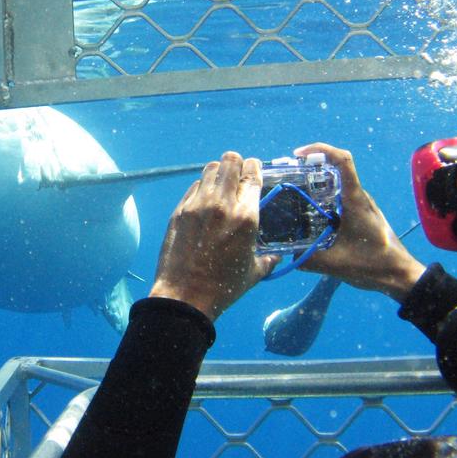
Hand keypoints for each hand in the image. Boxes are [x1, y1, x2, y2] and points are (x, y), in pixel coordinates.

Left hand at [149, 152, 279, 320]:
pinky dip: (202, 188)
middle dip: (236, 163)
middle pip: (230, 161)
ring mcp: (198, 205)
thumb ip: (268, 259)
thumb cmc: (223, 288)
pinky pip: (194, 186)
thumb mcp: (253, 272)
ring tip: (221, 184)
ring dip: (218, 172)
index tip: (254, 169)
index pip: (253, 174)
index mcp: (246, 217)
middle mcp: (222, 205)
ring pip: (210, 169)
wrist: (185, 295)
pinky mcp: (180, 211)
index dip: (255, 167)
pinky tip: (205, 200)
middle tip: (237, 173)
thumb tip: (276, 256)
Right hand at [294, 143, 425, 301]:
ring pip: (337, 185)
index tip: (299, 155)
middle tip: (288, 177)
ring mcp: (362, 206)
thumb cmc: (374, 265)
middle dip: (311, 167)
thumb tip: (285, 255)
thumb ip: (307, 259)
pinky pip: (340, 199)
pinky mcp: (362, 216)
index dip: (320, 149)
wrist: (401, 276)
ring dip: (317, 184)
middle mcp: (359, 198)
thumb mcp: (335, 264)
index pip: (342, 160)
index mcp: (355, 201)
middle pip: (335, 170)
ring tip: (294, 194)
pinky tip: (310, 215)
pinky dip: (323, 200)